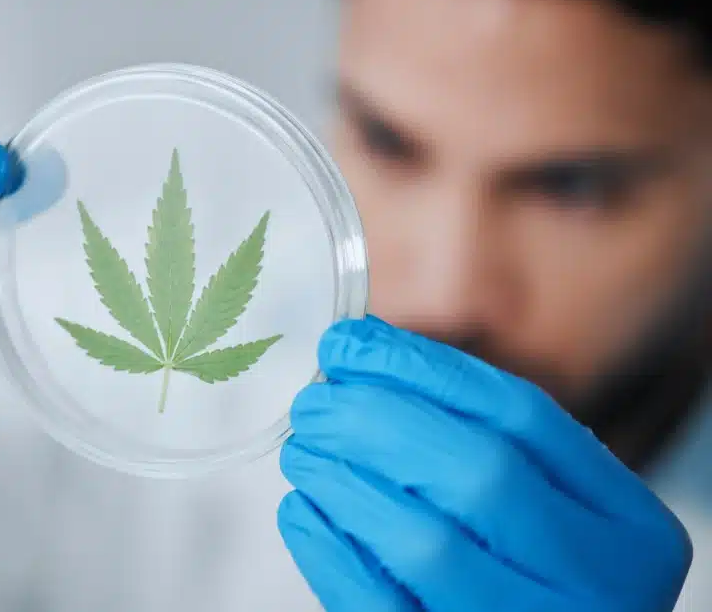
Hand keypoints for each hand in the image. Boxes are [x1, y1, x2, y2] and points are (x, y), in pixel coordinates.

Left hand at [278, 316, 691, 611]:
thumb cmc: (541, 576)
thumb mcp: (557, 510)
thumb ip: (484, 439)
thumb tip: (362, 354)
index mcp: (626, 524)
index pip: (521, 414)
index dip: (421, 368)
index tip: (349, 343)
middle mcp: (594, 580)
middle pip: (478, 471)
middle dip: (377, 420)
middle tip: (314, 403)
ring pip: (424, 541)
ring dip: (344, 480)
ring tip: (303, 451)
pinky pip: (379, 605)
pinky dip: (328, 548)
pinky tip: (303, 510)